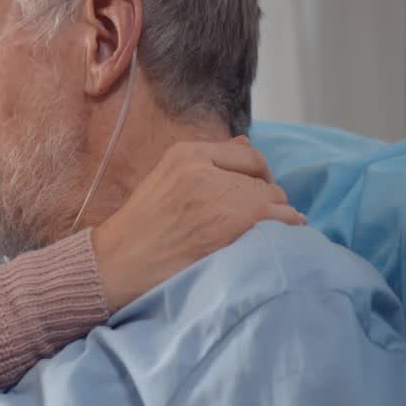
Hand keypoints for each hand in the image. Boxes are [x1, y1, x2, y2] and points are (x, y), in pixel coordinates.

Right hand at [92, 137, 305, 310]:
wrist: (119, 263)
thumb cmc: (140, 229)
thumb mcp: (166, 180)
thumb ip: (206, 162)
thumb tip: (246, 142)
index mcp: (187, 153)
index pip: (247, 154)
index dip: (257, 175)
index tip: (253, 194)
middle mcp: (204, 168)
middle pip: (263, 178)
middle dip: (265, 199)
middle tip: (256, 222)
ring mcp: (220, 195)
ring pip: (275, 198)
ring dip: (275, 217)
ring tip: (262, 234)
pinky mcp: (234, 223)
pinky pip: (282, 219)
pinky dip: (286, 231)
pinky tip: (279, 241)